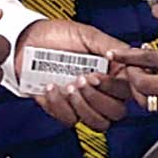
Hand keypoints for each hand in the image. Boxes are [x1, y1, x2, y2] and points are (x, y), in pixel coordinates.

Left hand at [18, 20, 132, 130]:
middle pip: (116, 111)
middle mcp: (101, 90)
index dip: (117, 87)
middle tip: (83, 78)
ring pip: (98, 122)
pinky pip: (70, 120)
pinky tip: (51, 87)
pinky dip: (60, 105)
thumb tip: (131, 57)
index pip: (129, 90)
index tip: (99, 75)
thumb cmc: (57, 35)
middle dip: (98, 97)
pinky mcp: (64, 109)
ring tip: (69, 85)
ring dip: (82, 105)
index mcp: (112, 72)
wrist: (26, 42)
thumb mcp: (87, 34)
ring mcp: (83, 102)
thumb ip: (111, 45)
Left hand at [110, 43, 157, 113]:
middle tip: (128, 66)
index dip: (129, 56)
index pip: (150, 60)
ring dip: (141, 89)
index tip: (117, 53)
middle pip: (144, 86)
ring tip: (142, 76)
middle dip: (130, 76)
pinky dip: (156, 96)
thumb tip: (153, 56)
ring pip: (151, 101)